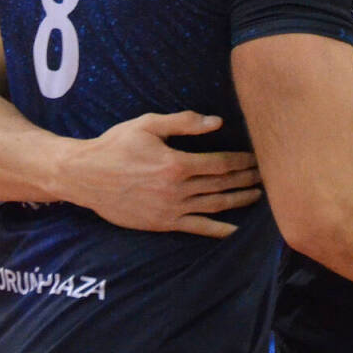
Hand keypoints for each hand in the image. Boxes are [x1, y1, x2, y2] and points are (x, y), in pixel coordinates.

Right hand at [59, 112, 261, 237]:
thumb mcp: (147, 125)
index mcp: (176, 164)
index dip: (242, 161)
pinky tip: (237, 231)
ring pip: (215, 205)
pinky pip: (197, 229)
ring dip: (240, 200)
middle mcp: (176, 190)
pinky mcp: (162, 224)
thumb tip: (217, 122)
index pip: (221, 163)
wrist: (83, 176)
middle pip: (222, 184)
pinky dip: (219, 231)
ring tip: (260, 195)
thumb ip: (183, 122)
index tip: (258, 157)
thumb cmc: (115, 145)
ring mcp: (170, 210)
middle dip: (247, 178)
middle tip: (268, 175)